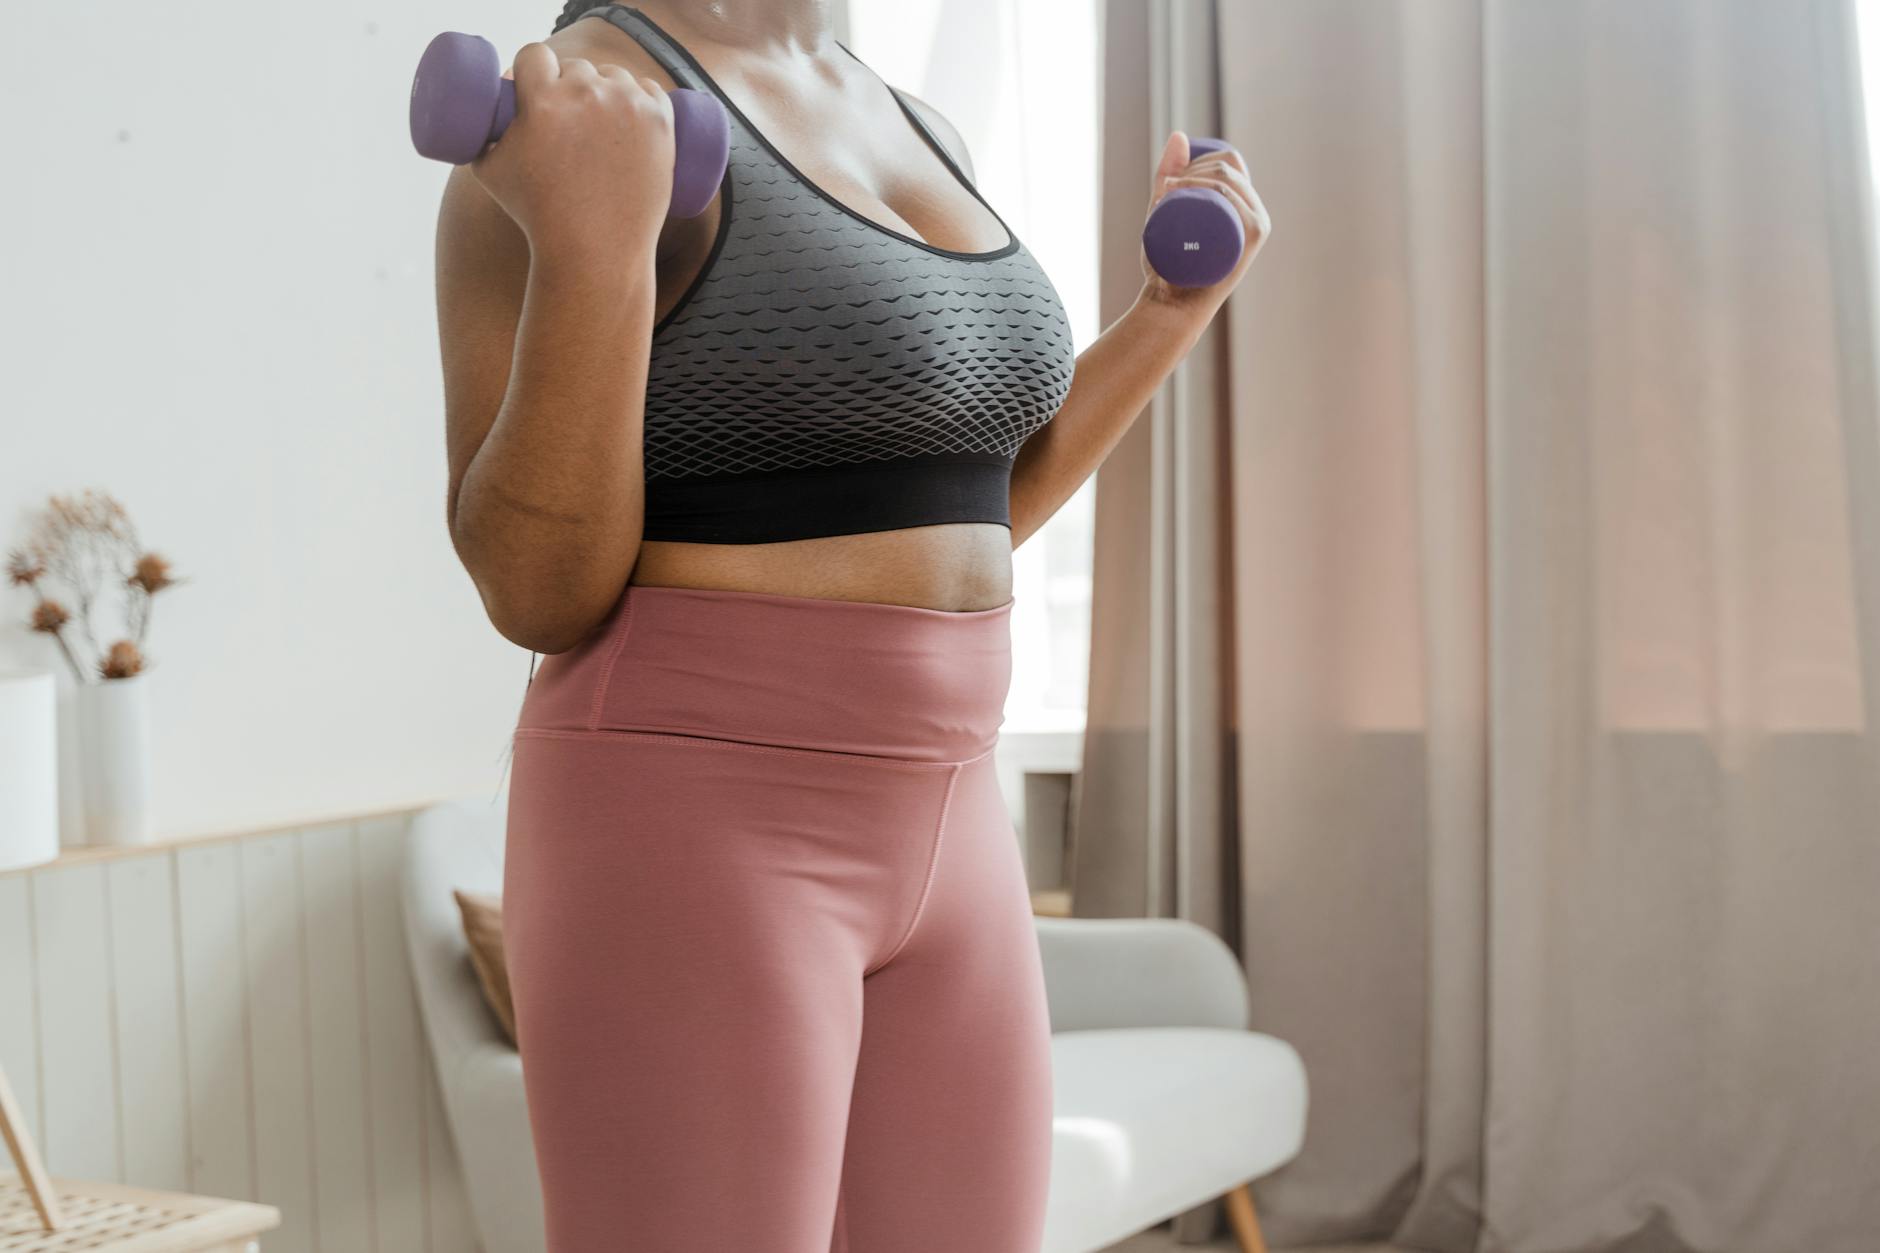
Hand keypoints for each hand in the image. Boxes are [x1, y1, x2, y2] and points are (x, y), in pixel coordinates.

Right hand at [468, 42, 676, 256]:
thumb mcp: (489, 172)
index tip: (535, 84)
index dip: (533, 68)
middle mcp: (587, 94)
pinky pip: (650, 90)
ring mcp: (628, 106)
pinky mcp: (660, 122)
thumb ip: (478, 136)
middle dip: (568, 85)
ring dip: (605, 88)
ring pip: (613, 76)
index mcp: (543, 99)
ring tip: (598, 120)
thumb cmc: (537, 215)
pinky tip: (634, 110)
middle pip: (576, 67)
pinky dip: (642, 97)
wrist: (595, 251)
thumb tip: (482, 115)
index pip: (535, 55)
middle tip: (567, 116)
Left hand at [1138, 131, 1269, 317]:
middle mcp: (1255, 213)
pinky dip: (1215, 189)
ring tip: (1166, 191)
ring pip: (1228, 181)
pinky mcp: (1252, 239)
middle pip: (1228, 168)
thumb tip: (1179, 135)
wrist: (1172, 304)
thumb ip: (1169, 177)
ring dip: (1195, 175)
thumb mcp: (1165, 213)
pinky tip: (1195, 189)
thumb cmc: (1172, 263)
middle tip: (1162, 188)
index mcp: (1244, 204)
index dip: (1198, 159)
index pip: (1228, 163)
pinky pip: (1238, 202)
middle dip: (1192, 167)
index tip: (1168, 179)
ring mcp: (1256, 226)